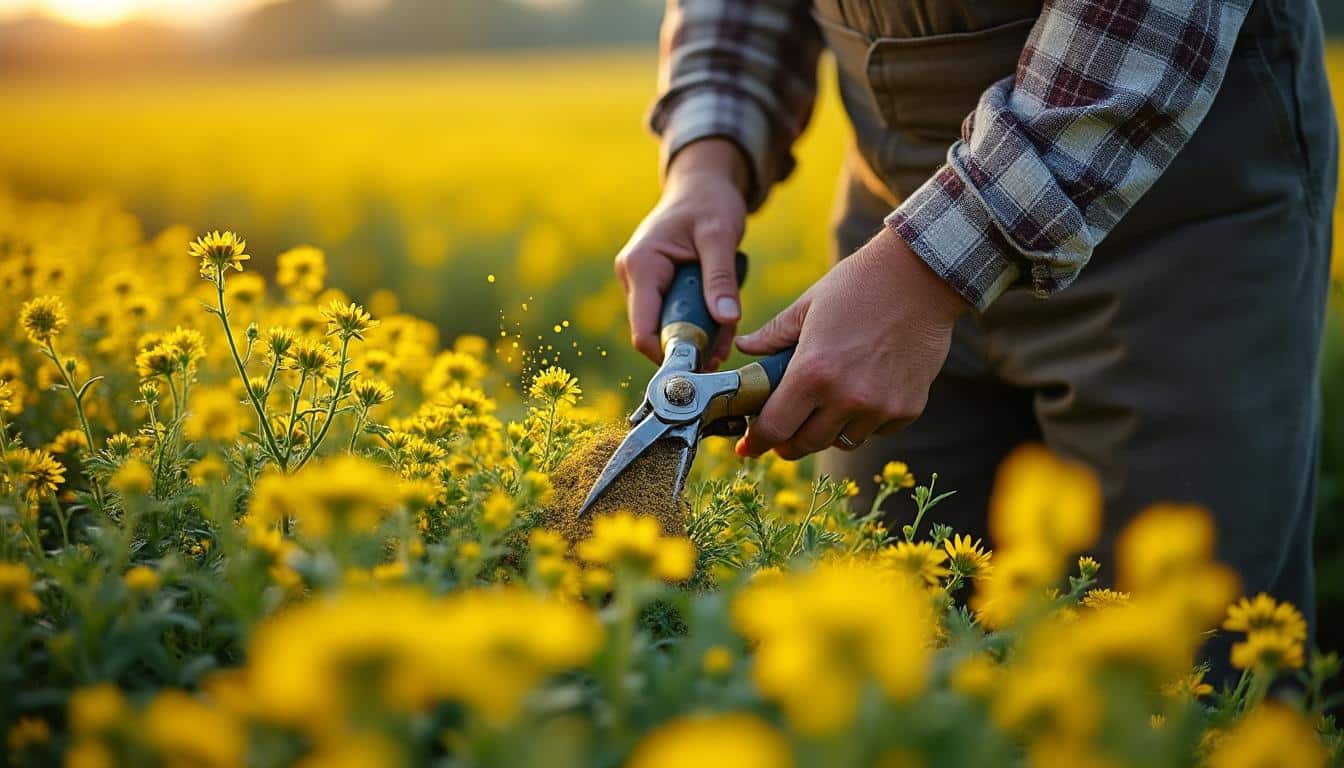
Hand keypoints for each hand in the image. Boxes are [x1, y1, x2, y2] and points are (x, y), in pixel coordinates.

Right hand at [615, 138, 749, 368]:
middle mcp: (632, 277)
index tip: (703, 365)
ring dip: (699, 334)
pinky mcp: (654, 287)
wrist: (702, 185)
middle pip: (656, 333)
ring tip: (727, 326)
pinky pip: (673, 316)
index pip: (643, 331)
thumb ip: (721, 278)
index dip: (669, 355)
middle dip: (692, 344)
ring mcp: (640, 283)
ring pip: (667, 328)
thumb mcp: (720, 236)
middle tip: (726, 346)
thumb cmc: (709, 203)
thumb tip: (726, 319)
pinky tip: (720, 320)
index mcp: (641, 265)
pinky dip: (698, 322)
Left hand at [734, 228, 967, 459]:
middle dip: (788, 441)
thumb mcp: (807, 306)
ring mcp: (880, 407)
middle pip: (805, 444)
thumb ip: (772, 336)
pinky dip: (864, 421)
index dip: (757, 442)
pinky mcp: (908, 409)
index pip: (774, 429)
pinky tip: (865, 392)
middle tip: (784, 431)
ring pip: (842, 441)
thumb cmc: (858, 286)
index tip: (749, 446)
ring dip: (828, 430)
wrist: (921, 278)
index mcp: (812, 372)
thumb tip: (744, 347)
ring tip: (827, 404)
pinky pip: (876, 431)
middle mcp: (846, 398)